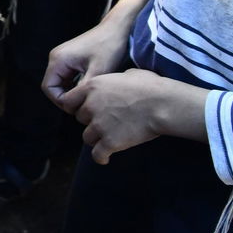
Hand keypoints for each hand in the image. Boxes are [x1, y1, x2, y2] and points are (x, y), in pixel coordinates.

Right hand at [42, 0, 144, 105]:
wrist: (117, 28)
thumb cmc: (109, 47)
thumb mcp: (98, 71)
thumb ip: (84, 89)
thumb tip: (75, 105)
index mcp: (59, 60)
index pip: (48, 87)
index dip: (60, 101)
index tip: (78, 107)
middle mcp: (57, 57)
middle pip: (53, 85)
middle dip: (66, 97)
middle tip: (84, 105)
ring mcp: (63, 56)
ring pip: (60, 81)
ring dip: (71, 91)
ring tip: (87, 98)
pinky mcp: (71, 57)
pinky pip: (67, 76)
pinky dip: (75, 84)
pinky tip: (89, 88)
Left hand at [57, 68, 207, 163]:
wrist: (163, 105)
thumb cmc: (150, 87)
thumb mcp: (126, 74)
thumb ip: (113, 80)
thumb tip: (117, 81)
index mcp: (91, 87)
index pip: (68, 100)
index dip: (76, 106)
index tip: (84, 110)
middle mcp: (90, 106)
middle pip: (80, 119)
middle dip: (90, 121)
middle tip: (104, 122)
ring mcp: (99, 125)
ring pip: (87, 137)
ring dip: (96, 138)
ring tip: (107, 138)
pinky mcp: (110, 142)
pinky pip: (97, 154)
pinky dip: (101, 157)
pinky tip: (105, 159)